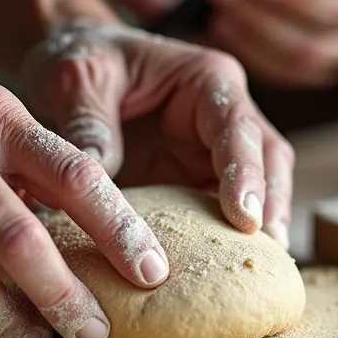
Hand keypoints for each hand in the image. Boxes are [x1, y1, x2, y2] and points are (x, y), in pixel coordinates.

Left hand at [20, 17, 294, 247]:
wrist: (68, 69)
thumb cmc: (78, 61)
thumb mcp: (74, 79)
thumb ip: (88, 122)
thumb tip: (96, 175)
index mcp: (205, 79)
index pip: (237, 125)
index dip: (245, 169)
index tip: (245, 214)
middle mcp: (223, 113)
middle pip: (267, 159)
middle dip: (269, 204)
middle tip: (264, 253)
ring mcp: (213, 151)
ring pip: (258, 189)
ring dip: (259, 227)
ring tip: (256, 271)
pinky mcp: (196, 181)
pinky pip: (221, 212)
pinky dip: (224, 240)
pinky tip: (220, 275)